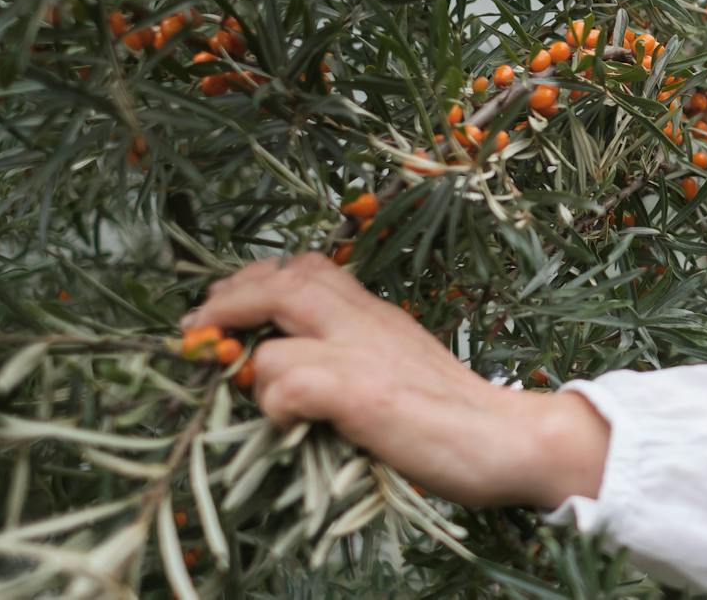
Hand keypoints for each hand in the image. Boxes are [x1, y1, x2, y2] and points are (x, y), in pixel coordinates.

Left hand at [180, 252, 610, 509]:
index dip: (257, 280)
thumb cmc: (455, 415)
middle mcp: (368, 322)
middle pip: (287, 279)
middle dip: (230, 298)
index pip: (310, 268)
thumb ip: (357, 354)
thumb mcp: (402, 366)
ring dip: (246, 353)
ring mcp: (364, 354)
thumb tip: (298, 365)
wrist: (509, 437)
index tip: (225, 303)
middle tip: (197, 326)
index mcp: (377, 314)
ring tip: (232, 378)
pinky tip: (284, 419)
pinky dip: (276, 398)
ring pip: (280, 323)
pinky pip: (294, 380)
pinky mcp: (364, 395)